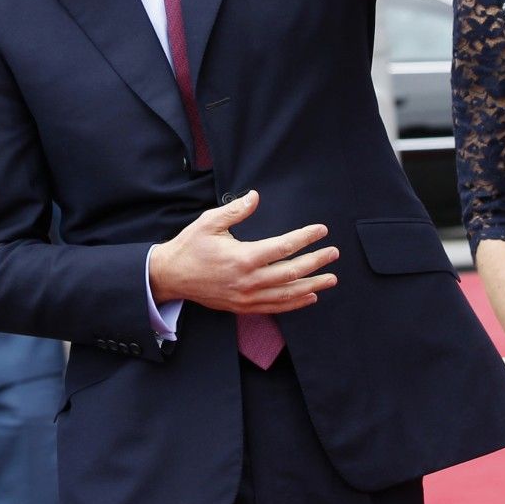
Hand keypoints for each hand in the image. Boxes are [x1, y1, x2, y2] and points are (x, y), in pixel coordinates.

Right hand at [149, 190, 338, 312]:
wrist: (171, 276)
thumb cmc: (190, 246)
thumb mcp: (209, 222)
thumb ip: (235, 210)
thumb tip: (255, 196)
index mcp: (242, 258)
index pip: (283, 247)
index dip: (305, 238)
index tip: (321, 230)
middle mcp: (248, 280)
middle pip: (292, 273)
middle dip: (316, 262)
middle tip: (334, 253)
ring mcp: (246, 297)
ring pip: (287, 294)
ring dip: (312, 285)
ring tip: (331, 278)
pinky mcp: (242, 307)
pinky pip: (275, 307)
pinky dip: (295, 303)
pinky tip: (310, 297)